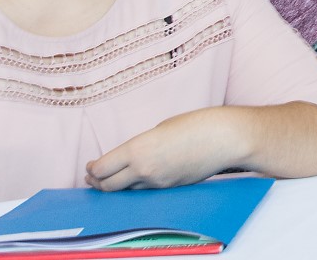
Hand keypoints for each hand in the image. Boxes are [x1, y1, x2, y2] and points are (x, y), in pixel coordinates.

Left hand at [86, 108, 240, 190]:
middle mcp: (144, 170)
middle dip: (98, 183)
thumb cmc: (197, 124)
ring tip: (114, 179)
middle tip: (93, 177)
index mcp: (138, 150)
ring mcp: (159, 183)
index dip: (92, 170)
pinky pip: (147, 191)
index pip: (102, 169)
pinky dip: (138, 186)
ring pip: (128, 191)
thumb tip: (133, 157)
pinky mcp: (172, 188)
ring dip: (118, 186)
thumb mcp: (161, 129)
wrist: (227, 138)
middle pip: (109, 187)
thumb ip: (142, 145)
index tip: (89, 167)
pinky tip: (140, 178)